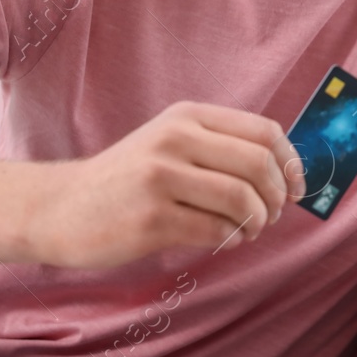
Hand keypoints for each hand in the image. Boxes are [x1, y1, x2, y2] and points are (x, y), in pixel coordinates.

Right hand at [34, 101, 306, 267]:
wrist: (60, 207)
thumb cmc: (127, 179)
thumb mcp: (170, 143)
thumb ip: (220, 148)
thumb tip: (286, 174)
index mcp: (187, 116)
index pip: (265, 132)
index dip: (290, 162)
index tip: (295, 187)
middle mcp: (175, 139)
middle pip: (259, 165)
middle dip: (277, 197)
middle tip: (271, 216)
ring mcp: (161, 177)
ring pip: (241, 199)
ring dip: (257, 222)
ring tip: (249, 230)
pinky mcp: (151, 218)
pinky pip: (214, 230)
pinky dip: (231, 239)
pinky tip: (224, 240)